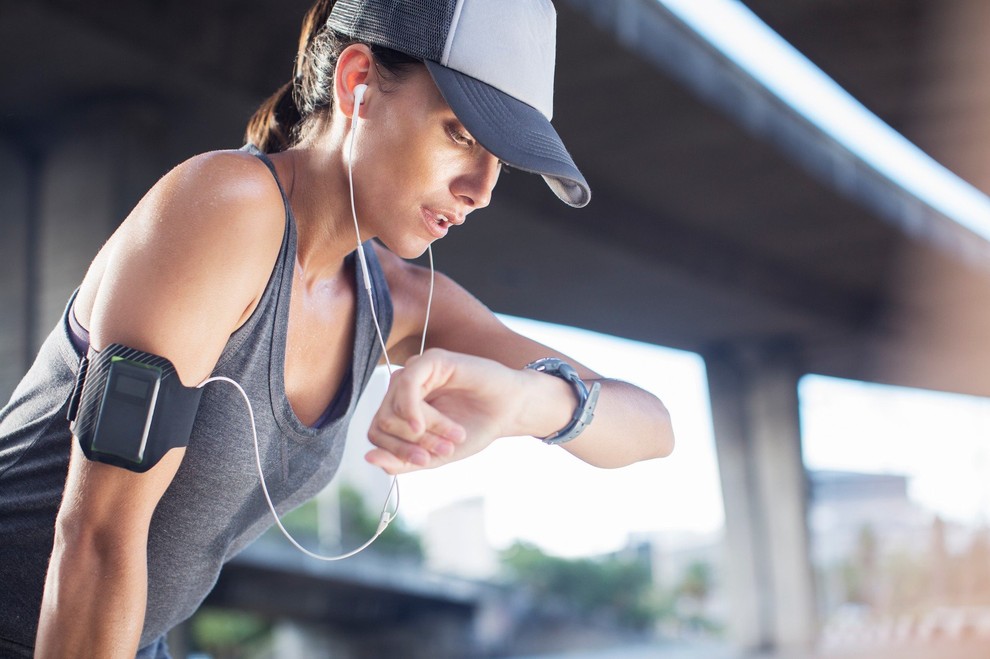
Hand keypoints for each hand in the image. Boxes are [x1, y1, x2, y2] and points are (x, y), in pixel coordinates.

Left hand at [365, 349, 526, 473]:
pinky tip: (423, 423)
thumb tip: (368, 459)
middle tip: (446, 448)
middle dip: (412, 443)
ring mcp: (415, 372)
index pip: (376, 433)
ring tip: (453, 434)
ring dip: (423, 429)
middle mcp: (403, 389)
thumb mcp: (436, 454)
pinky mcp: (431, 360)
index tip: (426, 461)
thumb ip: (402, 460)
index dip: (396, 452)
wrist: (510, 411)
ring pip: (393, 406)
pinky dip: (410, 408)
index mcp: (400, 410)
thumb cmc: (475, 428)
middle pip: (382, 421)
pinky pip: (405, 383)